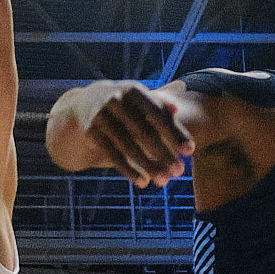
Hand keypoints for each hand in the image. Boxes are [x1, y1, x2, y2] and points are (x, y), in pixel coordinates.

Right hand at [76, 83, 194, 187]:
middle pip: (144, 132)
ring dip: (148, 165)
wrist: (83, 103)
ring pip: (128, 146)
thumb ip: (159, 105)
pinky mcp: (91, 132)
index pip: (158, 114)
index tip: (191, 151)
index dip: (175, 133)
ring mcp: (101, 116)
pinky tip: (143, 183)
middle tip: (179, 171)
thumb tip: (176, 109)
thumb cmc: (124, 104)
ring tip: (164, 181)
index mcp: (133, 91)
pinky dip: (128, 170)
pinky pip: (112, 154)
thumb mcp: (139, 100)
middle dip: (164, 153)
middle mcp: (115, 100)